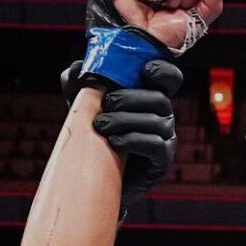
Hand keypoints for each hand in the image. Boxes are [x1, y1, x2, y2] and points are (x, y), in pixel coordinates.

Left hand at [61, 58, 182, 210]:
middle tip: (106, 103)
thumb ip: (78, 85)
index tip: (144, 70)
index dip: (163, 71)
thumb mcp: (83, 107)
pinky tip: (113, 141)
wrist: (95, 178)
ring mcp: (165, 137)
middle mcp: (162, 114)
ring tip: (100, 125)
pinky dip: (132, 140)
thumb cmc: (94, 136)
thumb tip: (77, 67)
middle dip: (131, 97)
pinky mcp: (162, 159)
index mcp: (149, 96)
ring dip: (125, 120)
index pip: (169, 78)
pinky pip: (154, 145)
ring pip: (155, 121)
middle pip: (159, 98)